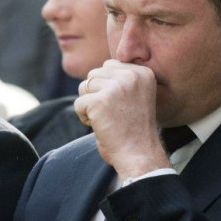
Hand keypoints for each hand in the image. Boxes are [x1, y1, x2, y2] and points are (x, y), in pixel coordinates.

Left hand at [74, 59, 168, 179]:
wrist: (139, 154)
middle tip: (112, 114)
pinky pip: (78, 103)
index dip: (107, 87)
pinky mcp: (99, 101)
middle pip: (94, 74)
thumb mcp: (135, 96)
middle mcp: (131, 75)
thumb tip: (94, 74)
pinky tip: (100, 126)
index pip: (109, 66)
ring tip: (106, 119)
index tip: (120, 106)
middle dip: (96, 94)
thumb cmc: (134, 130)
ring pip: (84, 86)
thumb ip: (120, 80)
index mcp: (142, 72)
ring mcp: (115, 87)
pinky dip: (84, 117)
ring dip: (89, 105)